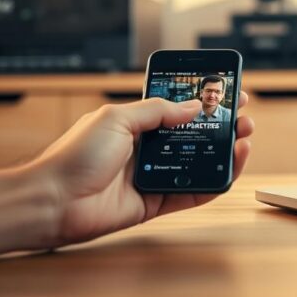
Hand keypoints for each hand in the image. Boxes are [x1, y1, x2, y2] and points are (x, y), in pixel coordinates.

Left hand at [31, 93, 253, 246]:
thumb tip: (192, 107)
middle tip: (242, 117)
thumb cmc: (73, 156)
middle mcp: (148, 149)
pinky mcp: (156, 203)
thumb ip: (157, 111)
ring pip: (199, 163)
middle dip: (221, 125)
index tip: (225, 92)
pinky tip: (231, 166)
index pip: (178, 108)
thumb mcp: (117, 118)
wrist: (52, 201)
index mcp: (137, 124)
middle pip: (195, 136)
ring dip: (225, 151)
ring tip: (243, 137)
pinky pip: (193, 192)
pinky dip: (215, 182)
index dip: (203, 100)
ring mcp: (153, 176)